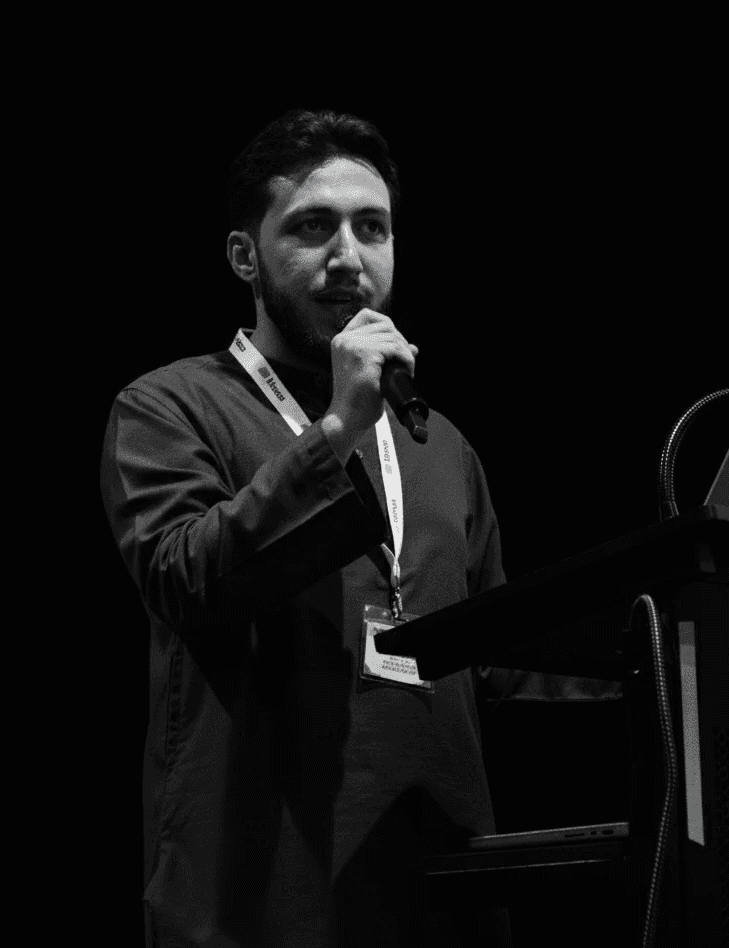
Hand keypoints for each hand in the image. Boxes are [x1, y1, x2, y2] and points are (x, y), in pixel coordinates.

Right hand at [322, 309, 417, 461]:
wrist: (348, 419)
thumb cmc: (358, 399)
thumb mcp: (371, 370)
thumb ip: (386, 355)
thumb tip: (413, 347)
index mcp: (342, 340)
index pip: (367, 315)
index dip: (387, 325)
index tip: (396, 345)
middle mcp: (344, 339)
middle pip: (385, 324)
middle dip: (400, 341)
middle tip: (405, 362)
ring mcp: (353, 345)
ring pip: (392, 336)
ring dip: (405, 352)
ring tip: (406, 370)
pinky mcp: (364, 355)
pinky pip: (395, 348)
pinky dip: (406, 359)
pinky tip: (407, 371)